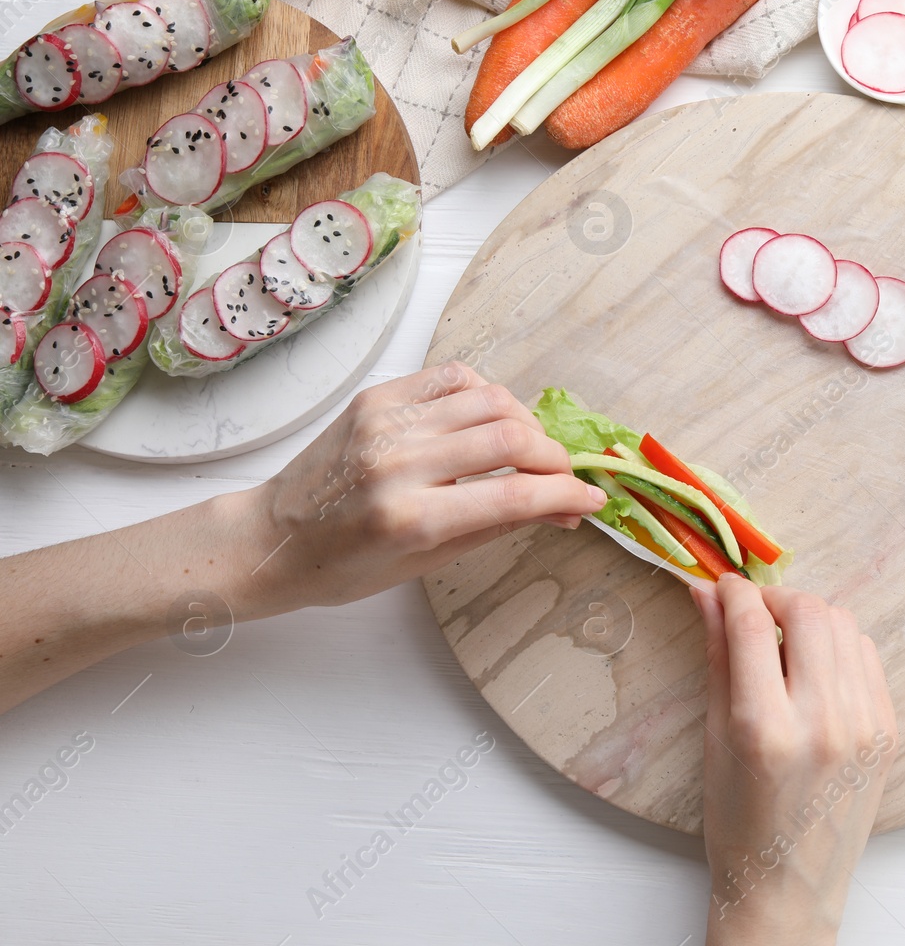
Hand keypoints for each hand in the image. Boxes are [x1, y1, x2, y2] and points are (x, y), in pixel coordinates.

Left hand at [236, 362, 604, 618]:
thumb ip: (497, 527)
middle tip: (564, 478)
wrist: (272, 538)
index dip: (567, 496)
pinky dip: (487, 395)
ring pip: (490, 399)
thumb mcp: (427, 563)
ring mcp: (386, 423)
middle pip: (511, 437)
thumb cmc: (345, 566)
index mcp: (412, 519)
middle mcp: (399, 463)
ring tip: (530, 451)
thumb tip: (562, 509)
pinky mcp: (377, 398)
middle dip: (555, 459)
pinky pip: (454, 378)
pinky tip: (490, 421)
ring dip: (527, 425)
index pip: (516, 496)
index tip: (591, 501)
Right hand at [695, 576, 897, 945]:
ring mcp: (865, 727)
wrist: (788, 886)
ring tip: (783, 642)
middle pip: (809, 612)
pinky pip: (867, 658)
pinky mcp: (889, 731)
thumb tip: (709, 595)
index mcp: (766, 729)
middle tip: (754, 613)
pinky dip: (839, 648)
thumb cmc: (739, 823)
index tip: (723, 588)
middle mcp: (823, 723)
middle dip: (776, 598)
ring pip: (845, 626)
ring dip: (810, 619)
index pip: (753, 625)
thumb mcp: (715, 737)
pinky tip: (814, 669)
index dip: (734, 593)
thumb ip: (719, 656)